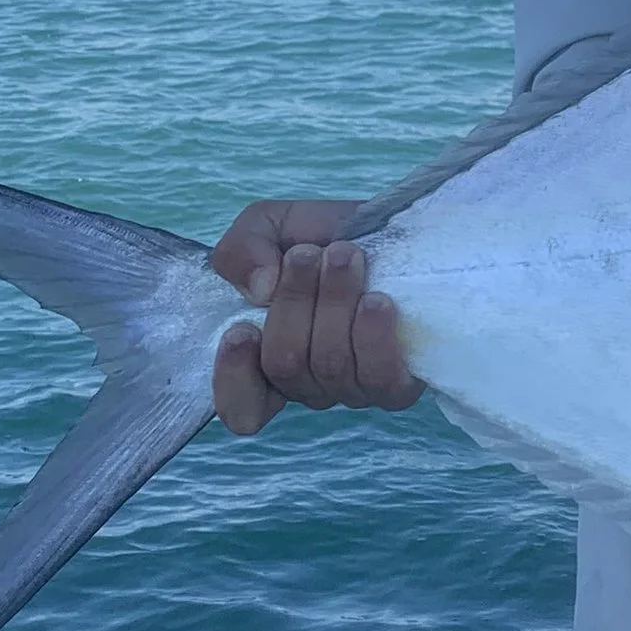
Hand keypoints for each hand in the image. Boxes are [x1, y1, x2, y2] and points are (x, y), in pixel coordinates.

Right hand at [209, 199, 424, 434]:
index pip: (240, 405)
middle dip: (295, 301)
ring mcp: (351, 388)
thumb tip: (259, 289)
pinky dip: (373, 337)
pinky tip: (377, 300)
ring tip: (347, 255)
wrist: (391, 225)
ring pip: (330, 365)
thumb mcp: (266, 226)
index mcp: (265, 357)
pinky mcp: (397, 385)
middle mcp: (307, 383)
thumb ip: (241, 250)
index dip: (233, 377)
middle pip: (285, 366)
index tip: (243, 328)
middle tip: (309, 253)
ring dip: (335, 303)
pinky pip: (380, 380)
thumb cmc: (321, 235)